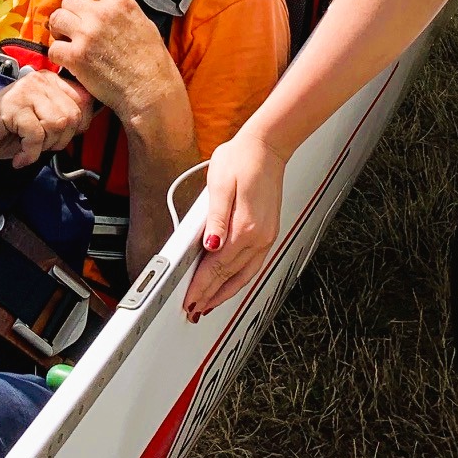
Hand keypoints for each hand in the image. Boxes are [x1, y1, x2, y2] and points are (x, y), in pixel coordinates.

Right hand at [0, 70, 92, 168]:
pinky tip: (19, 156)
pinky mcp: (12, 107)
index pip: (85, 100)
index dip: (79, 126)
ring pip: (57, 123)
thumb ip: (63, 118)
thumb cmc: (3, 132)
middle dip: (60, 140)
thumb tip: (86, 123)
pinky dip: (29, 154)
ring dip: (45, 146)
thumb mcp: (40, 124)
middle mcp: (39, 81)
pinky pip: (36, 135)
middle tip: (41, 147)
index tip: (59, 137)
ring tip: (28, 148)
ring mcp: (25, 92)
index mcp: (49, 82)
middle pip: (73, 115)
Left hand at [49, 0, 186, 124]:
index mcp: (119, 2)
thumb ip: (124, 1)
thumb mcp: (143, 22)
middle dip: (70, 12)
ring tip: (69, 41)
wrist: (150, 90)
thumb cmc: (151, 60)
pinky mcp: (76, 57)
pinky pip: (53, 47)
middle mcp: (101, 14)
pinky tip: (69, 60)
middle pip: (68, 0)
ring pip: (56, 19)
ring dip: (59, 30)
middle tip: (75, 28)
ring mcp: (87, 35)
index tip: (84, 6)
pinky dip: (58, 54)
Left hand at [183, 131, 288, 319]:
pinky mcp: (268, 233)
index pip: (217, 266)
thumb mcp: (220, 183)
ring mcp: (266, 236)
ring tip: (209, 304)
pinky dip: (239, 279)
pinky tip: (230, 283)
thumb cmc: (242, 159)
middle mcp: (259, 236)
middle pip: (230, 276)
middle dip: (210, 295)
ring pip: (245, 276)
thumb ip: (214, 218)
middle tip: (194, 310)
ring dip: (226, 293)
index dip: (201, 286)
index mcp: (245, 226)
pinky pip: (253, 266)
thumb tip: (209, 245)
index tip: (189, 299)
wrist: (268, 147)